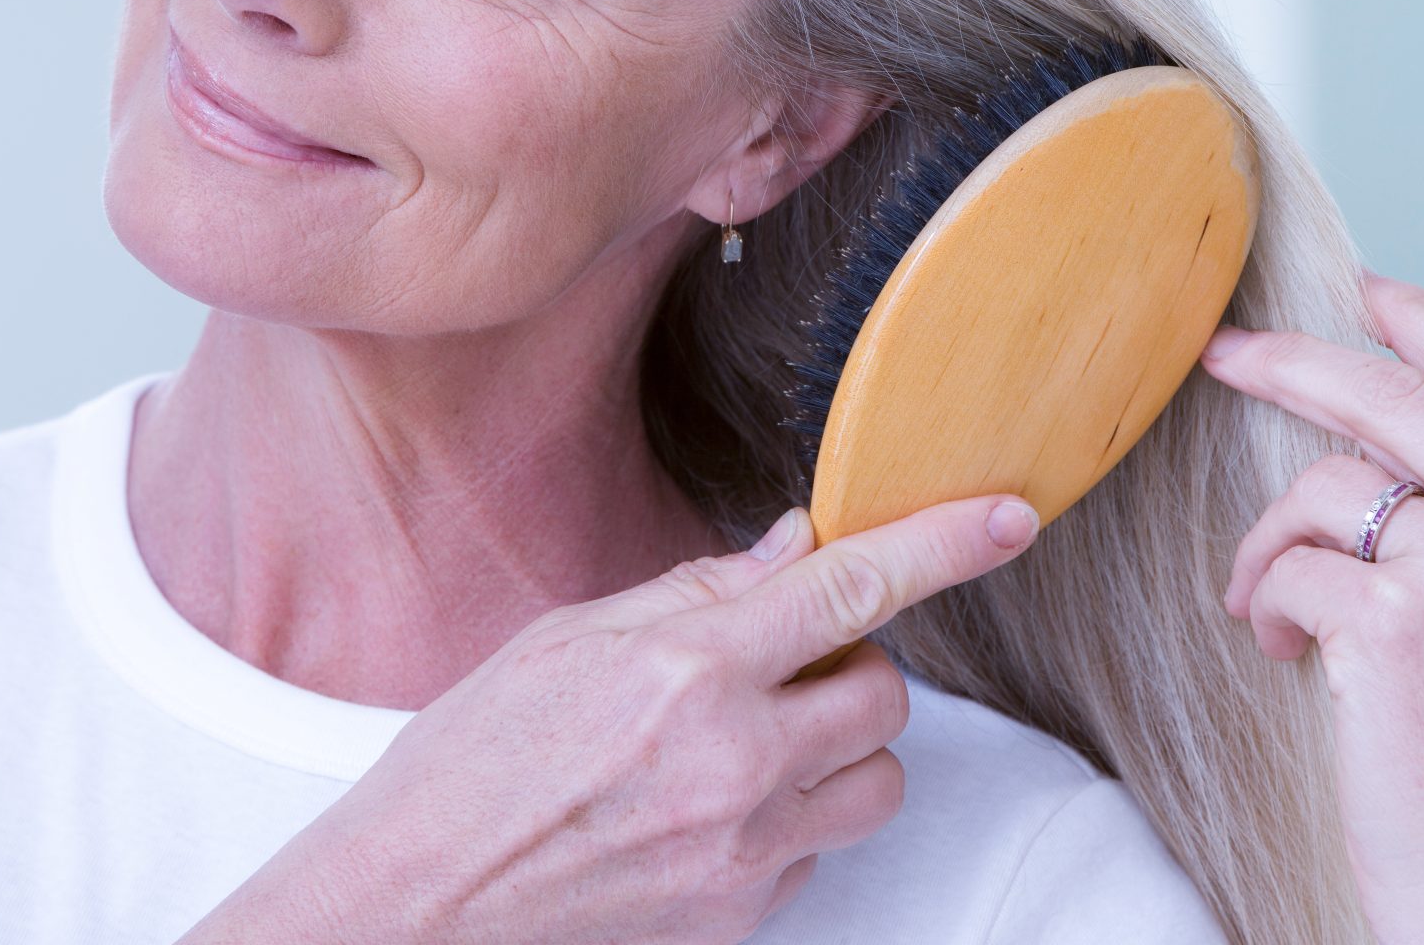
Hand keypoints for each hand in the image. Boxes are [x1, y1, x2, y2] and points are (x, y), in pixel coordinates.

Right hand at [177, 492, 1042, 944]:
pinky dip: (793, 817)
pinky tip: (711, 810)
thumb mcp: (566, 639)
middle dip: (849, 668)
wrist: (413, 914)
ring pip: (879, 779)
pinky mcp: (743, 915)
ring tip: (753, 741)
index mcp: (686, 671)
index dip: (944, 543)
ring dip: (840, 748)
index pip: (851, 587)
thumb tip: (794, 548)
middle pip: (886, 694)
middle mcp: (732, 761)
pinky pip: (821, 846)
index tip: (1010, 518)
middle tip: (777, 665)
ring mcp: (744, 850)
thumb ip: (696, 593)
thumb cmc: (467, 765)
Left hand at [1200, 270, 1423, 944]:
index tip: (1363, 289)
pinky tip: (1286, 654)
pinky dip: (1264, 605)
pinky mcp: (1397, 618)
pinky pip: (1286, 568)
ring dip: (1268, 543)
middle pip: (1389, 392)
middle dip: (1290, 362)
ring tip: (1270, 609)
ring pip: (1319, 488)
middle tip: (1221, 354)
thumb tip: (1360, 451)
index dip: (1422, 320)